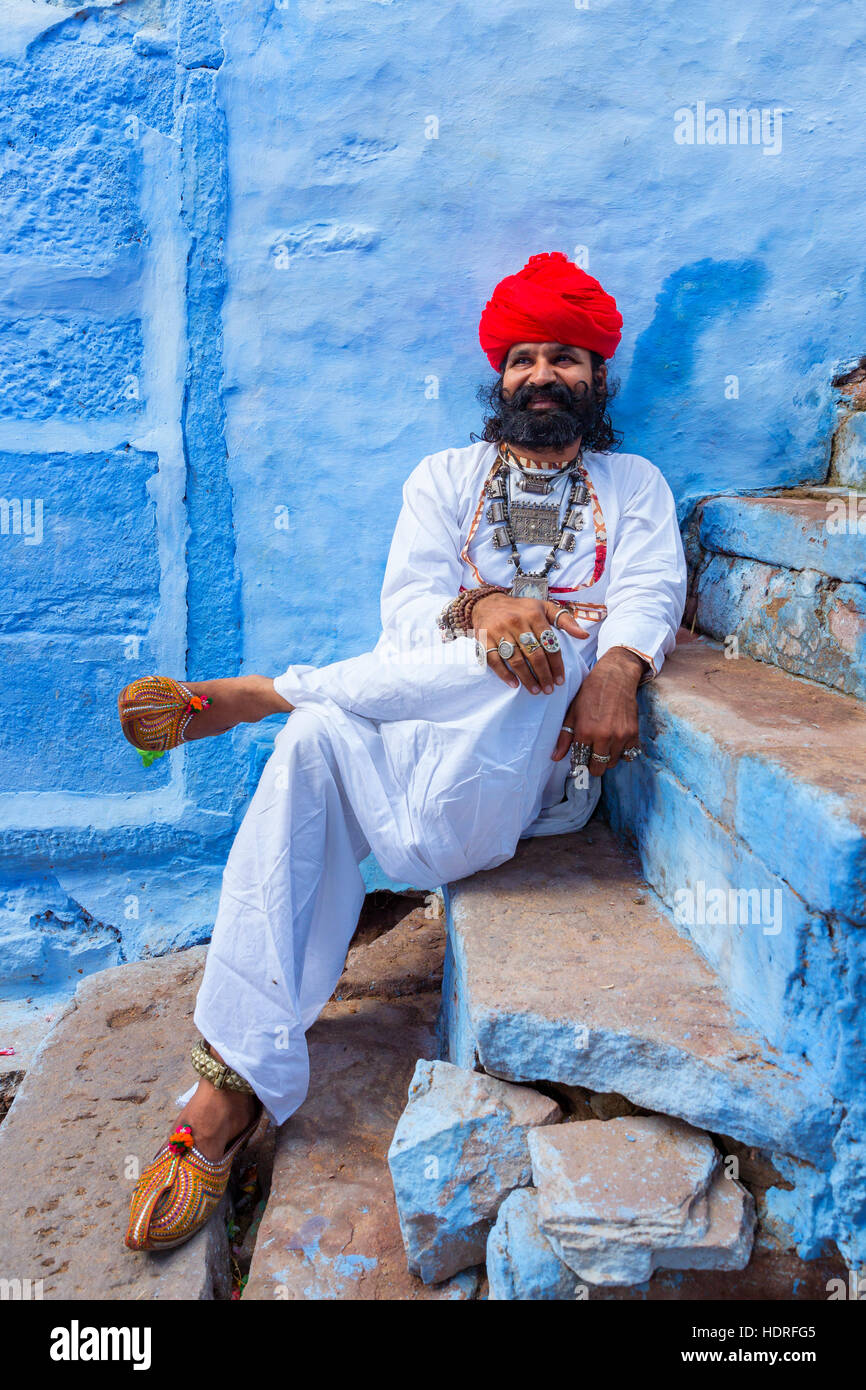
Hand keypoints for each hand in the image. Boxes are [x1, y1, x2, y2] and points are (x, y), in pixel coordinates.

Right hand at [472, 593, 588, 693]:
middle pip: (534, 654)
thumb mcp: (544, 608)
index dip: (556, 664)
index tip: (560, 680)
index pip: (549, 644)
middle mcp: (516, 622)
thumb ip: (565, 620)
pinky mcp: (484, 640)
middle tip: (549, 689)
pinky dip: (505, 674)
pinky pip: (494, 661)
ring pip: (516, 660)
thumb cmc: (521, 609)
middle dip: (544, 675)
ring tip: (536, 690)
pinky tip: (514, 684)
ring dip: (527, 678)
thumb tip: (584, 636)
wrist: (487, 603)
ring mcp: (499, 631)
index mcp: (534, 615)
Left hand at [551, 648, 644, 772]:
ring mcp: (621, 736)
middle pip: (599, 768)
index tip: (580, 759)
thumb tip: (555, 757)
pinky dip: (622, 752)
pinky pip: (628, 754)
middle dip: (593, 765)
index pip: (581, 762)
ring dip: (607, 759)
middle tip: (591, 756)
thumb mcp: (573, 712)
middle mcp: (604, 737)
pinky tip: (615, 742)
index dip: (580, 762)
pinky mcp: (633, 733)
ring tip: (603, 747)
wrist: (615, 678)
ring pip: (613, 763)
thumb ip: (564, 737)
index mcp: (586, 732)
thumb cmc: (590, 693)